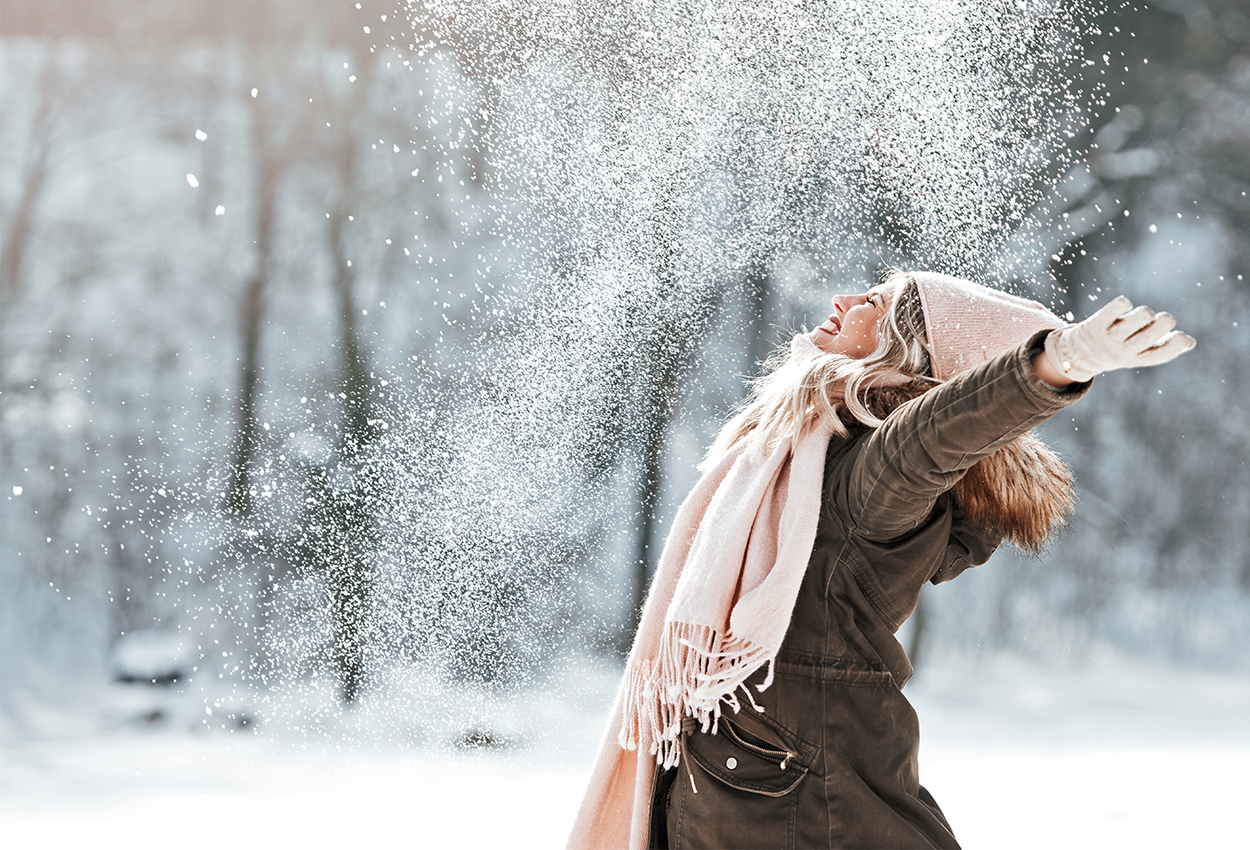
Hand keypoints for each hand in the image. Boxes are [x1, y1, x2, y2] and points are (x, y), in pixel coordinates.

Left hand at [1043, 295, 1195, 381]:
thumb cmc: (1117, 350)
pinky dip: (1122, 303)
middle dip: (1163, 322)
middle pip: (1152, 333)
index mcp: (1136, 358)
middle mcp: (1123, 350)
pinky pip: (1114, 309)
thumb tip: (1189, 342)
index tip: (1183, 336)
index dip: (1176, 345)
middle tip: (1160, 320)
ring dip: (1145, 313)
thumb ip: (1162, 348)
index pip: (1160, 355)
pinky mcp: (1096, 324)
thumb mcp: (1138, 354)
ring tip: (1142, 316)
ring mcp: (1109, 336)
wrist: (1078, 354)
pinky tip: (1122, 305)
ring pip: (1139, 318)